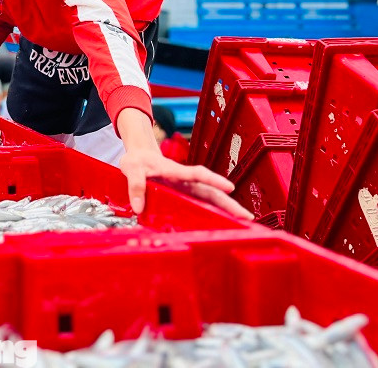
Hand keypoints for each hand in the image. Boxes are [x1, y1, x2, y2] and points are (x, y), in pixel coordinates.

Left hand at [119, 147, 253, 220]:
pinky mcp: (183, 195)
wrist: (138, 155)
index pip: (197, 174)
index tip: (229, 187)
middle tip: (246, 216)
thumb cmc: (137, 160)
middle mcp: (184, 180)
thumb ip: (135, 186)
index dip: (213, 180)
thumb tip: (139, 208)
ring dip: (225, 208)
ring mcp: (185, 188)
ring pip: (209, 198)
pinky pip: (199, 204)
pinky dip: (211, 212)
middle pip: (210, 191)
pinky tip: (223, 222)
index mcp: (174, 171)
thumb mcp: (131, 168)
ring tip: (243, 221)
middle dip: (228, 202)